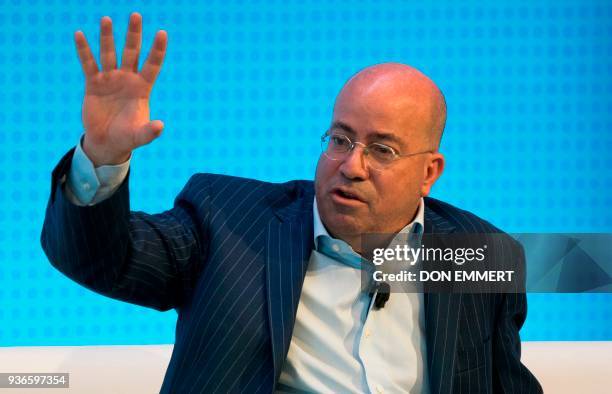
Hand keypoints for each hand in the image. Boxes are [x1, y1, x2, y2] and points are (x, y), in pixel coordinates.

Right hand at [75, 13, 167, 165]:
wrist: (107, 142)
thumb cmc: (127, 138)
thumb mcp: (139, 136)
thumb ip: (149, 132)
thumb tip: (160, 126)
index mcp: (141, 89)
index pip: (152, 65)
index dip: (157, 50)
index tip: (162, 32)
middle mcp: (127, 80)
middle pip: (132, 52)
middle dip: (134, 34)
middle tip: (136, 15)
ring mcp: (110, 80)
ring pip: (109, 54)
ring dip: (108, 37)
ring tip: (107, 19)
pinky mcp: (93, 84)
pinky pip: (88, 64)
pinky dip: (84, 50)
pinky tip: (80, 35)